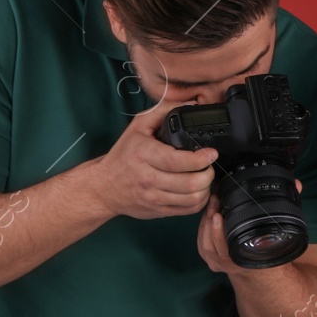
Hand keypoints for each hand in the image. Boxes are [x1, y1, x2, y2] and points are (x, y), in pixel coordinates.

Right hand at [92, 100, 217, 219]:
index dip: (200, 158)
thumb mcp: (138, 126)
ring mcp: (154, 198)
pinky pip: (188, 210)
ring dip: (206, 188)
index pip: (178, 161)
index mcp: (144, 155)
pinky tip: (199, 190)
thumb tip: (191, 104)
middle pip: (190, 183)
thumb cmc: (123, 156)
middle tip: (210, 165)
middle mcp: (149, 179)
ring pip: (192, 199)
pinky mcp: (159, 211)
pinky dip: (200, 201)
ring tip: (205, 177)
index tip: (211, 153)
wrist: (104, 187)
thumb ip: (164, 110)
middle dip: (208, 174)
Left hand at [196, 179, 302, 275]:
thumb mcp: (280, 230)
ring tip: (212, 204)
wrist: (261, 268)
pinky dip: (202, 228)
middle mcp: (229, 266)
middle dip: (210, 220)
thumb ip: (289, 206)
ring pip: (204, 244)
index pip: (224, 251)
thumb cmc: (270, 246)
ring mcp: (217, 264)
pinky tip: (207, 213)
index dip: (219, 233)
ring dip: (205, 223)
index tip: (219, 214)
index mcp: (244, 261)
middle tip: (215, 200)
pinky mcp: (209, 259)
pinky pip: (201, 244)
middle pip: (210, 245)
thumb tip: (297, 184)